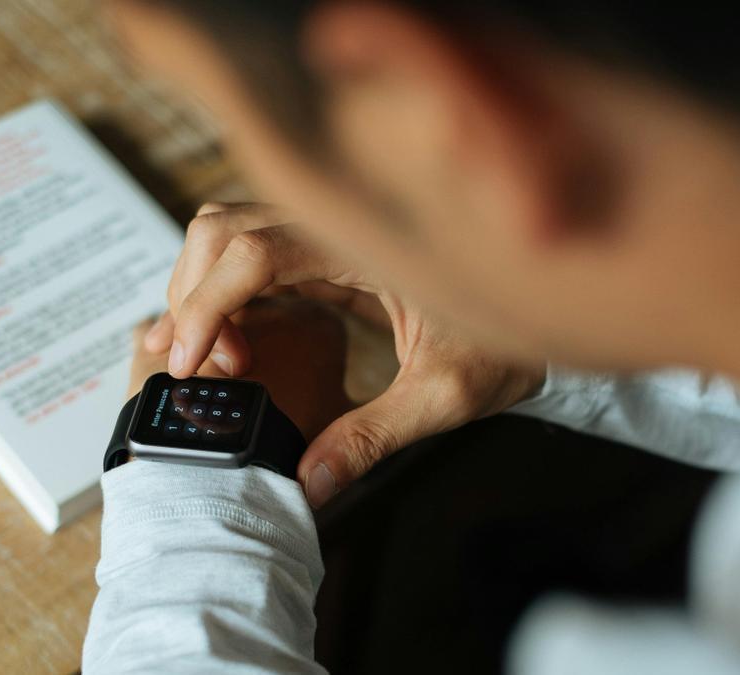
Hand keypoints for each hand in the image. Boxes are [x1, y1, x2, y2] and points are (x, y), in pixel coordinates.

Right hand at [145, 202, 545, 506]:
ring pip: (229, 232)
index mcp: (365, 239)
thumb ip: (376, 435)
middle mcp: (339, 220)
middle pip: (222, 229)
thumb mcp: (448, 393)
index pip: (253, 251)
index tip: (189, 365)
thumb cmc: (512, 335)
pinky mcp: (330, 251)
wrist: (550, 300)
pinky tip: (221, 341)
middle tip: (206, 370)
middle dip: (192, 295)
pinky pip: (256, 256)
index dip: (206, 306)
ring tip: (216, 359)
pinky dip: (225, 293)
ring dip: (202, 289)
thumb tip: (311, 482)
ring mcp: (331, 230)